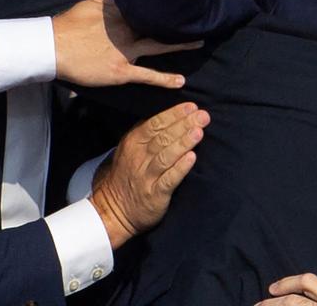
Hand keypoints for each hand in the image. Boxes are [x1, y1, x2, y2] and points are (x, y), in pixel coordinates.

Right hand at [52, 0, 196, 89]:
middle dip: (178, 21)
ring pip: (159, 47)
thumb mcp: (91, 4)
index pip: (147, 6)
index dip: (165, 4)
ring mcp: (126, 51)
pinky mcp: (121, 70)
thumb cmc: (69, 25)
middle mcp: (127, 30)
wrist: (52, 46)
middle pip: (159, 23)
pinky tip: (180, 82)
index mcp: (120, 13)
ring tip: (200, 43)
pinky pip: (146, 75)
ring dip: (180, 45)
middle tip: (199, 16)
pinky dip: (164, 79)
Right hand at [90, 101, 209, 249]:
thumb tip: (170, 113)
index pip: (154, 124)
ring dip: (183, 143)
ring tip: (199, 132)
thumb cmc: (128, 174)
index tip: (191, 106)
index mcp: (133, 143)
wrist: (114, 209)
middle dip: (184, 124)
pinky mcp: (155, 194)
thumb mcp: (130, 149)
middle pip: (163, 137)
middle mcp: (138, 158)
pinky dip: (180, 168)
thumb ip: (146, 132)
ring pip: (166, 156)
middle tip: (203, 116)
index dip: (173, 114)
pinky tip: (192, 158)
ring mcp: (146, 176)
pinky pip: (169, 179)